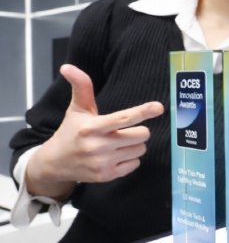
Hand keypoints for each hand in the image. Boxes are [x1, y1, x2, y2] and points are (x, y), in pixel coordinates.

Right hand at [25, 64, 163, 200]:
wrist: (55, 163)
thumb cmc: (71, 132)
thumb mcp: (76, 109)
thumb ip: (81, 87)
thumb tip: (68, 66)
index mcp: (91, 127)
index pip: (123, 118)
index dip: (143, 111)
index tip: (159, 107)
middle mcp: (98, 146)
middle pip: (141, 135)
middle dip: (139, 131)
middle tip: (125, 131)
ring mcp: (102, 163)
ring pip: (140, 149)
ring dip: (135, 145)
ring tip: (118, 143)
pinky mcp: (106, 176)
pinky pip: (135, 164)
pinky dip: (130, 159)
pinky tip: (115, 156)